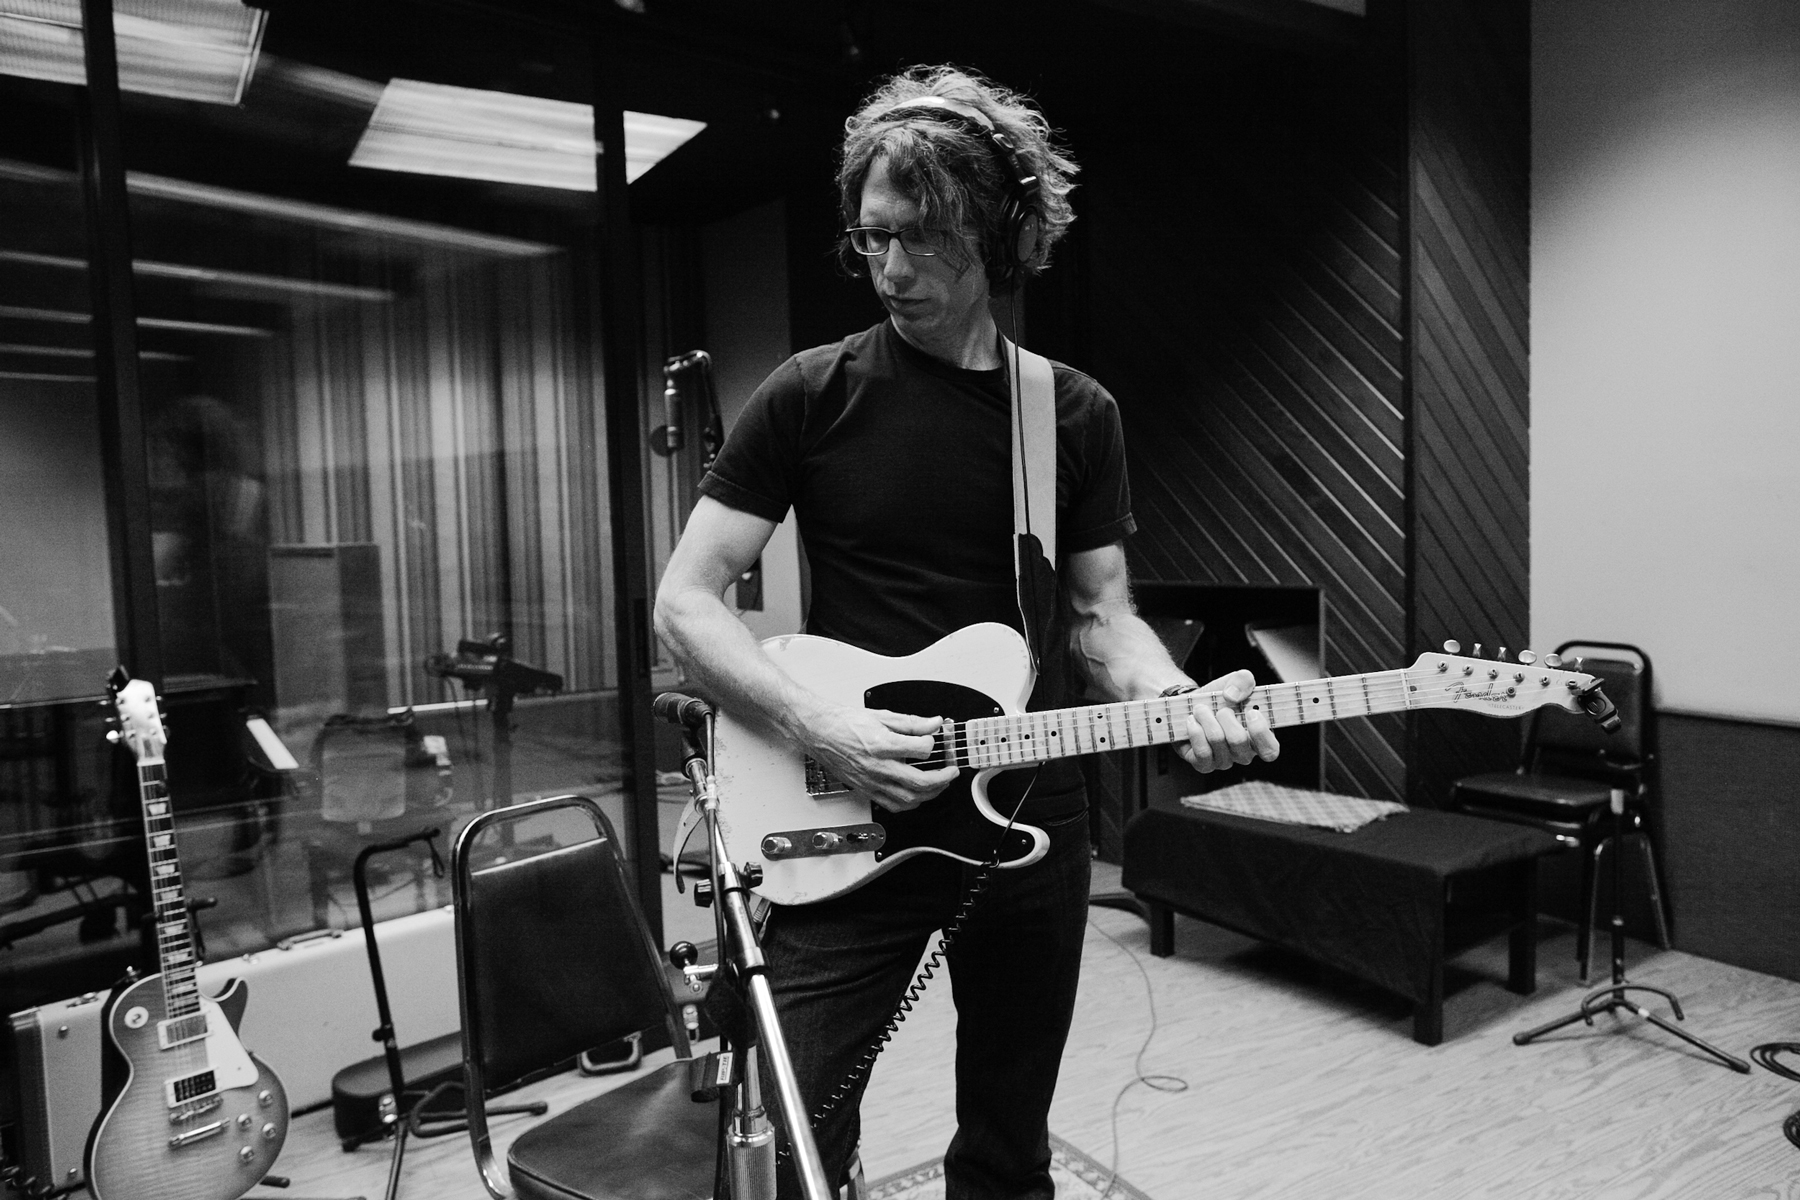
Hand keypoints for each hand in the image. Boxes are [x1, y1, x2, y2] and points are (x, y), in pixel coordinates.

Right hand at [804, 707, 960, 812]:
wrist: (820, 733)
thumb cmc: (845, 723)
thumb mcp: (882, 715)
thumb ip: (912, 722)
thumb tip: (933, 723)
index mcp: (882, 744)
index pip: (921, 750)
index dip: (933, 744)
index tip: (935, 740)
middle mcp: (878, 767)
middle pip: (919, 782)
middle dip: (942, 778)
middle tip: (951, 771)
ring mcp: (872, 782)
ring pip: (909, 798)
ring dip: (930, 794)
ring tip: (940, 784)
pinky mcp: (867, 790)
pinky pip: (893, 805)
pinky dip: (910, 803)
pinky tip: (917, 795)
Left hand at [1174, 670, 1279, 773]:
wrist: (1193, 705)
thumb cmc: (1221, 698)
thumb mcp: (1236, 682)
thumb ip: (1243, 681)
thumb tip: (1232, 696)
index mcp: (1259, 738)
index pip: (1270, 750)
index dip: (1261, 733)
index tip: (1251, 713)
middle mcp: (1244, 753)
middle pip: (1239, 741)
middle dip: (1225, 717)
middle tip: (1220, 708)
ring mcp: (1224, 761)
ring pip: (1217, 742)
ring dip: (1206, 719)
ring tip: (1201, 709)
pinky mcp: (1204, 764)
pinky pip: (1202, 752)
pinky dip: (1195, 731)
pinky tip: (1192, 722)